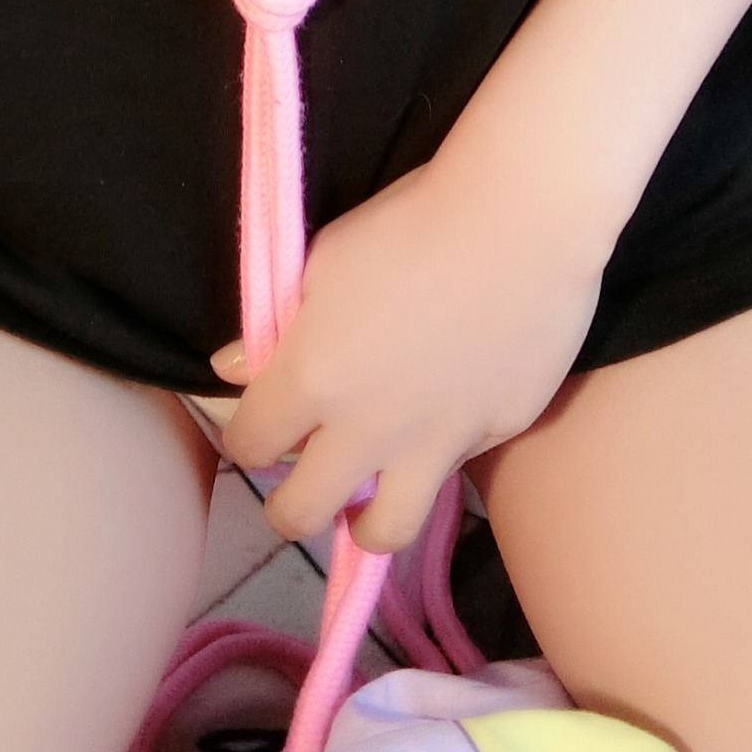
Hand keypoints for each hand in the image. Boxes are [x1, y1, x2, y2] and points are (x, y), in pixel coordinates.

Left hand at [215, 134, 614, 553]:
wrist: (520, 220)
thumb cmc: (409, 223)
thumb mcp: (323, 261)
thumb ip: (273, 327)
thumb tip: (231, 370)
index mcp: (311, 380)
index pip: (248, 446)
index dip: (246, 439)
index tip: (259, 429)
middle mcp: (367, 431)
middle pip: (300, 514)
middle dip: (288, 510)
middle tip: (299, 491)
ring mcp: (435, 444)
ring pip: (385, 531)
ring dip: (365, 525)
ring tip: (368, 503)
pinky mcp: (494, 435)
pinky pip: (457, 465)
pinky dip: (442, 453)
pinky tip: (449, 413)